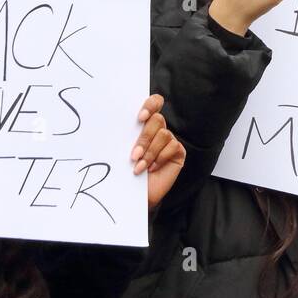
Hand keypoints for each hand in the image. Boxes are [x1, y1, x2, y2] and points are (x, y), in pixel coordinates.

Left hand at [131, 93, 184, 208]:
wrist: (136, 194)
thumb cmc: (128, 172)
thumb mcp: (125, 151)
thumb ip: (128, 136)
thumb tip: (119, 124)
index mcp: (145, 124)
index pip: (154, 103)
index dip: (150, 105)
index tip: (140, 118)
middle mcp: (159, 129)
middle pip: (157, 120)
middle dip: (144, 138)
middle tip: (134, 155)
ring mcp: (169, 140)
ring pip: (163, 134)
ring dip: (150, 152)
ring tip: (140, 167)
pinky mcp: (178, 151)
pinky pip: (172, 146)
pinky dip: (160, 158)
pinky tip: (152, 169)